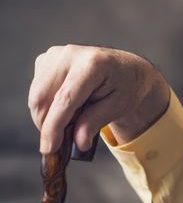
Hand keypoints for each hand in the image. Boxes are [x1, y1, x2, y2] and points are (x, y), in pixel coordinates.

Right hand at [29, 45, 169, 153]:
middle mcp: (70, 54)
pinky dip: (46, 106)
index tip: (48, 148)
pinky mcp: (46, 60)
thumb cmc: (125, 87)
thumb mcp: (118, 107)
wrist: (126, 68)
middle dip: (48, 125)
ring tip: (72, 120)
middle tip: (63, 141)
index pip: (65, 99)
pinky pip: (37, 91)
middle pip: (43, 98)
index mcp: (93, 64)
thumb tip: (78, 143)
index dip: (53, 126)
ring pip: (36, 97)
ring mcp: (55, 54)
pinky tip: (67, 107)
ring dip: (47, 117)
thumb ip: (95, 122)